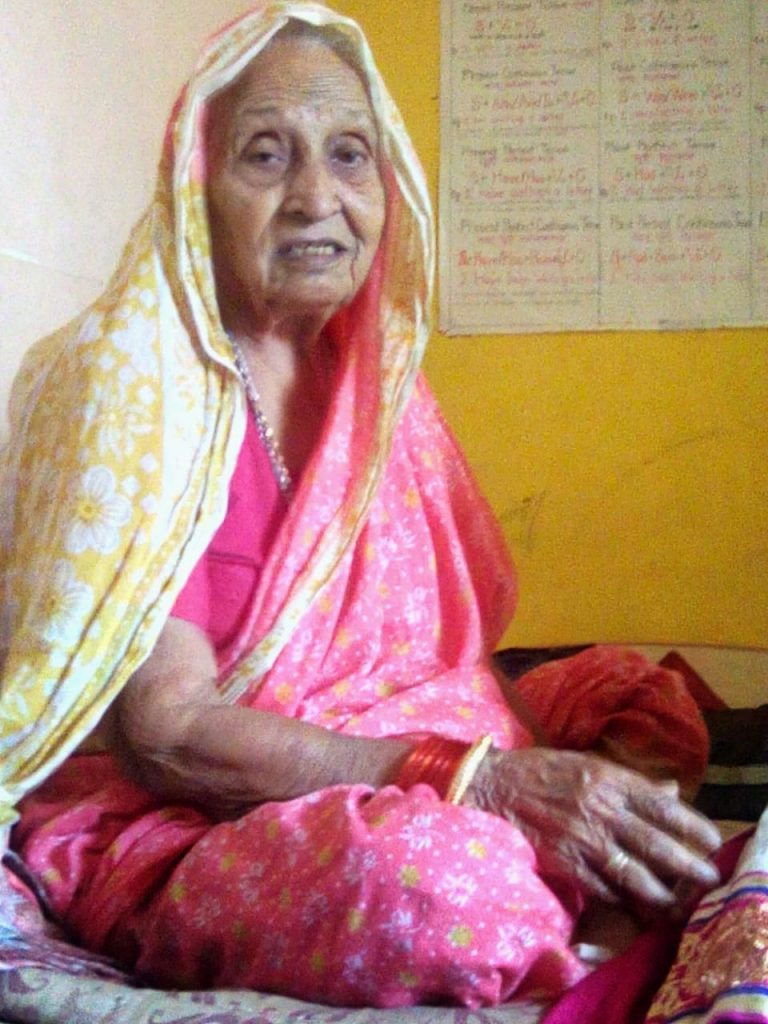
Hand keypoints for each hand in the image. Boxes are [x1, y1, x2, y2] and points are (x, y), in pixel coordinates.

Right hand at [466, 747, 721, 908]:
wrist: (492, 785)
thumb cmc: (541, 770)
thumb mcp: (588, 764)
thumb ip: (629, 781)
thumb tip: (669, 792)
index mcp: (608, 780)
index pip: (661, 805)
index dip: (691, 824)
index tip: (712, 838)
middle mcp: (600, 809)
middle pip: (654, 842)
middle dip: (687, 864)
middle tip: (708, 877)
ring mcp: (582, 838)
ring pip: (631, 872)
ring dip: (659, 891)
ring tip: (677, 903)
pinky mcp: (563, 862)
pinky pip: (600, 885)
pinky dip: (619, 895)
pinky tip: (630, 900)